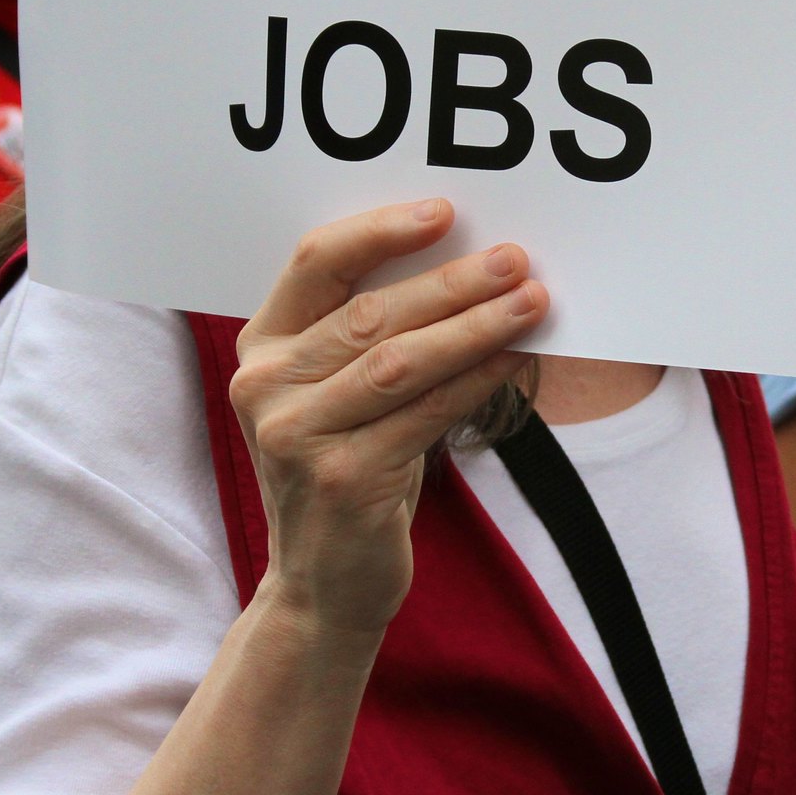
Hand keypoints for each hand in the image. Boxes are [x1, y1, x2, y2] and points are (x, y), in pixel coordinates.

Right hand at [228, 200, 547, 637]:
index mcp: (263, 346)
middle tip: (516, 258)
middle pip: (370, 312)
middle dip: (452, 281)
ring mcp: (296, 436)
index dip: (381, 230)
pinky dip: (478, 379)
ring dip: (476, 325)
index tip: (446, 210)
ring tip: (532, 300)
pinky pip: (426, 413)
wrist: (325, 583)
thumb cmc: (351, 465)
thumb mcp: (341, 393)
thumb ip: (375, 331)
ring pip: (401, 360)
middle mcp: (264, 386)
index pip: (317, 263)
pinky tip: (517, 356)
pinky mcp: (341, 480)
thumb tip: (475, 262)